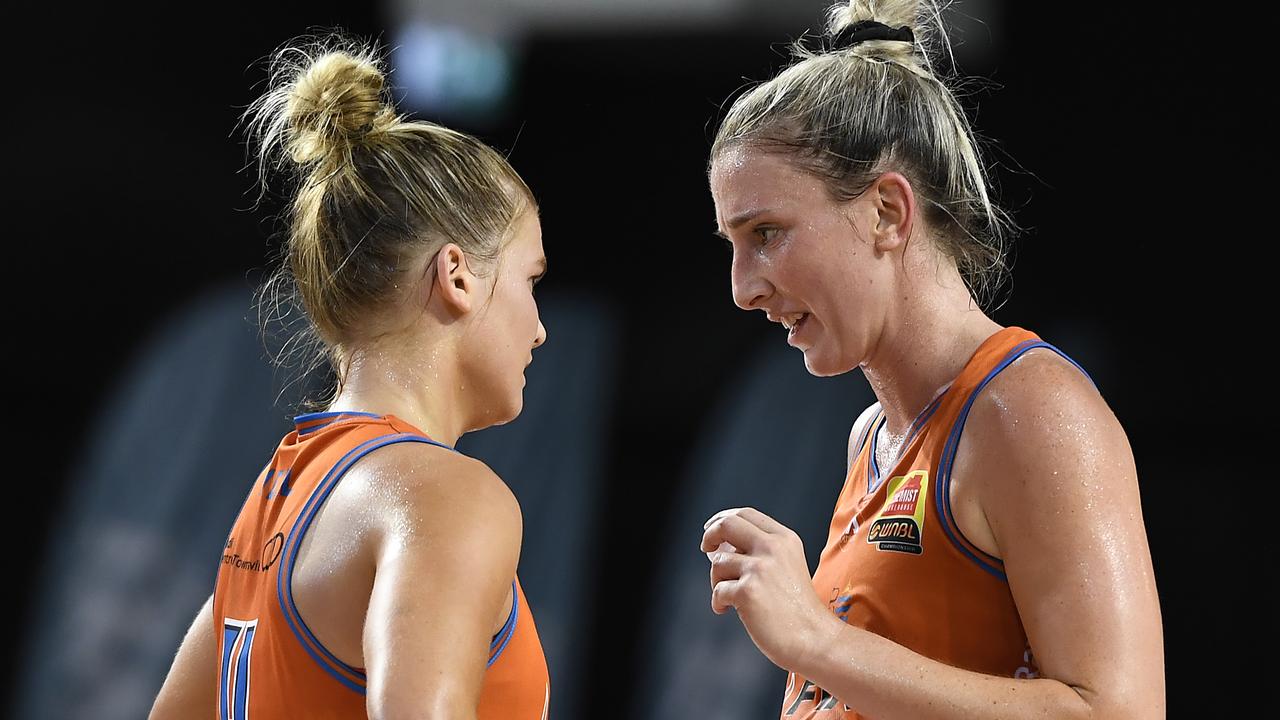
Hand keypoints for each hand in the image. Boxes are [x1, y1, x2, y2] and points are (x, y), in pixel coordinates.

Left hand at [701, 507, 836, 670]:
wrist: (814, 639)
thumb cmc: (798, 609)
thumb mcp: (789, 565)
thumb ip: (762, 551)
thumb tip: (722, 545)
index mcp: (785, 539)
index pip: (746, 514)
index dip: (724, 518)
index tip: (713, 529)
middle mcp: (773, 548)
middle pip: (727, 524)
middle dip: (710, 535)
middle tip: (706, 548)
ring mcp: (760, 569)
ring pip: (718, 562)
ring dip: (716, 580)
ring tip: (730, 597)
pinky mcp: (747, 592)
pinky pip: (718, 591)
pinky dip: (718, 602)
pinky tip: (728, 610)